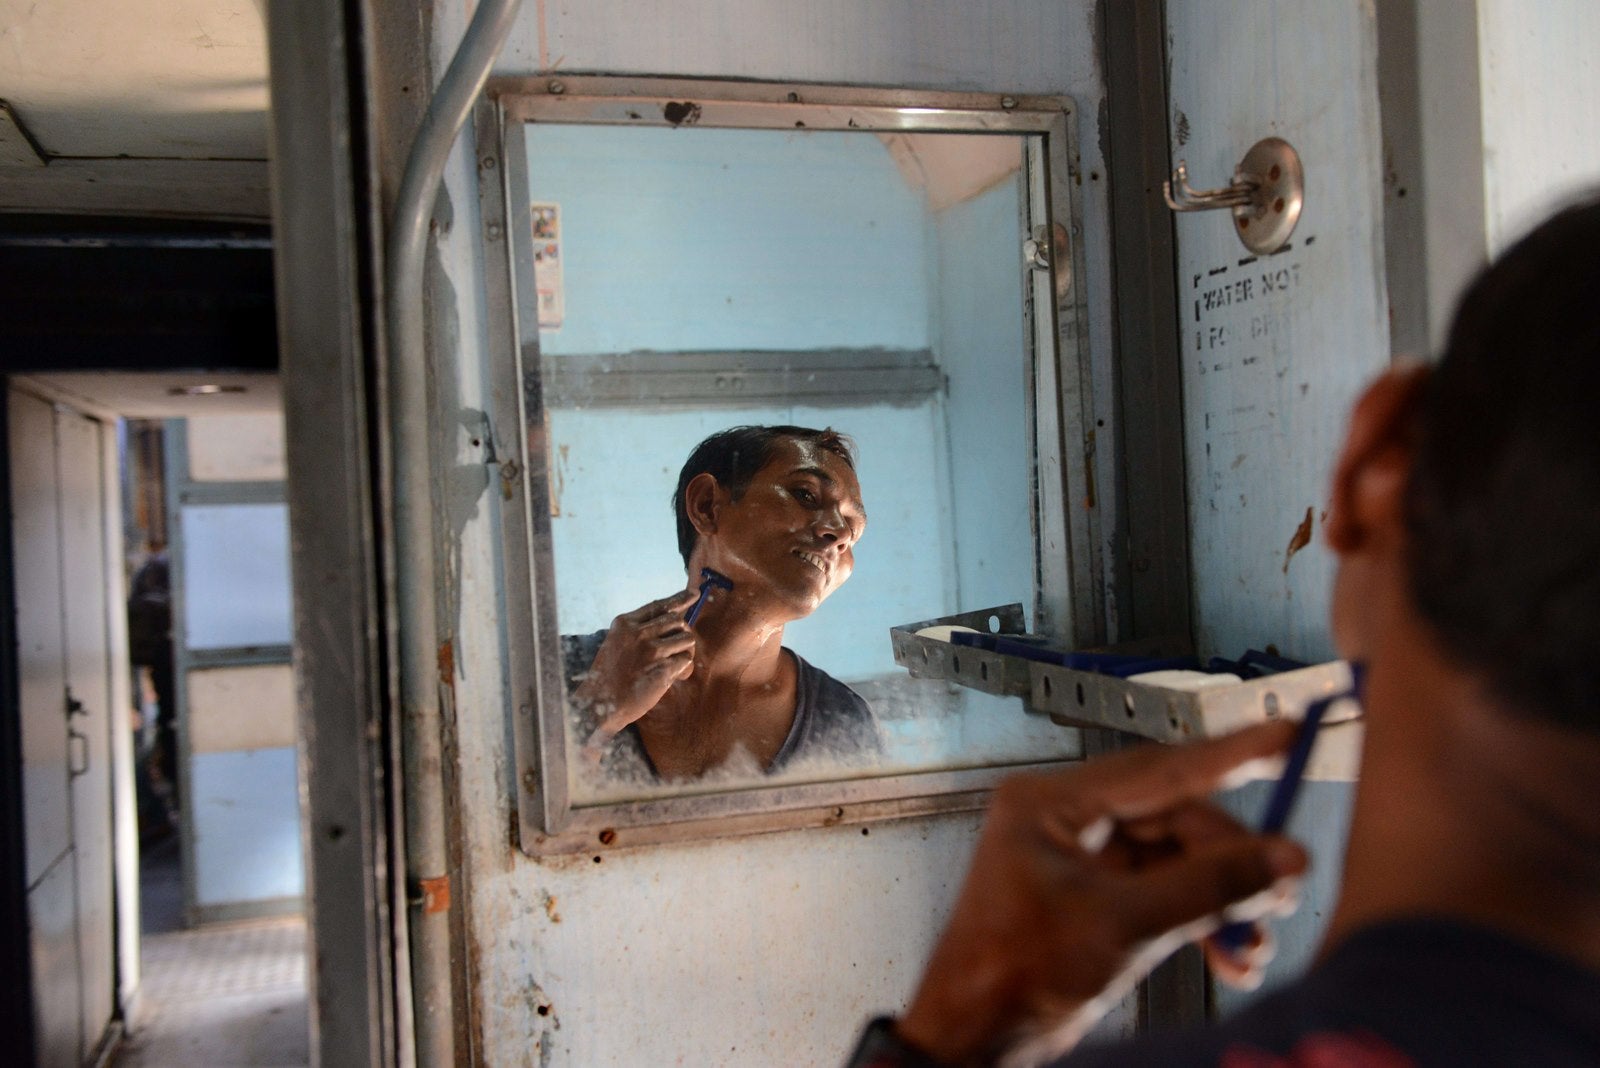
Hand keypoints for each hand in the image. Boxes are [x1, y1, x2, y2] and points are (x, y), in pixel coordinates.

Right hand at [573, 589, 699, 748]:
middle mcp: (638, 632)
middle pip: (677, 620)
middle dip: (680, 635)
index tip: (694, 594)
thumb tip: (673, 617)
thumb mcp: (618, 643)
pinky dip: (683, 670)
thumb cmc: (610, 676)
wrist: (600, 704)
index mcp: (625, 623)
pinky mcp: (662, 667)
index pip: (658, 605)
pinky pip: (686, 660)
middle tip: (673, 652)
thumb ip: (639, 630)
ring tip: (671, 666)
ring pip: (687, 638)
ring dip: (684, 652)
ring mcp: (650, 649)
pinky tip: (671, 678)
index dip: (679, 599)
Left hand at [897, 720, 1306, 1066]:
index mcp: (1049, 803)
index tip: (1284, 736)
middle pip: (1175, 817)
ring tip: (1254, 943)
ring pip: (1177, 859)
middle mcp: (1063, 820)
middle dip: (1231, 860)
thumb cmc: (1012, 976)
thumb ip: (1207, 888)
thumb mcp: (1123, 926)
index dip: (1229, 756)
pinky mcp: (1096, 899)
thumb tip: (1281, 860)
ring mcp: (1081, 860)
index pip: (1159, 768)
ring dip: (1222, 900)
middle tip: (1284, 888)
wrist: (974, 1039)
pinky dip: (1201, 920)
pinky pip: (1165, 892)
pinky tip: (1234, 956)